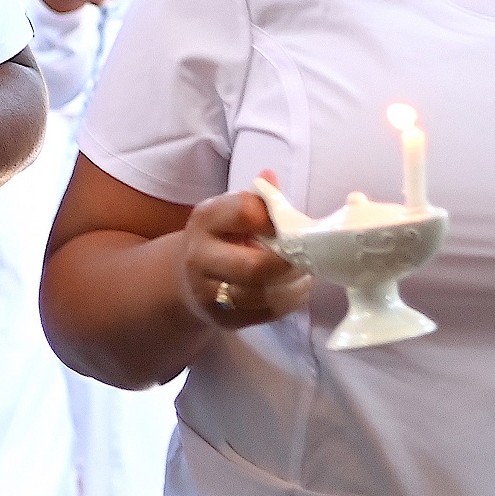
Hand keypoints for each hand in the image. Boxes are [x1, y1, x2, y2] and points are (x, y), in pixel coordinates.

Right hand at [178, 175, 312, 330]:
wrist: (187, 278)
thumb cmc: (223, 238)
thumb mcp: (231, 212)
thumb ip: (257, 199)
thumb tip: (271, 175)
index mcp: (205, 220)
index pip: (246, 212)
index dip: (275, 218)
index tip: (290, 224)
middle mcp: (200, 257)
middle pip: (254, 267)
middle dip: (289, 263)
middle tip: (307, 258)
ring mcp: (209, 293)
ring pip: (263, 295)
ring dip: (294, 285)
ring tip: (305, 274)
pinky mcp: (223, 320)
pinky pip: (266, 314)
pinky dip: (290, 302)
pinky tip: (296, 289)